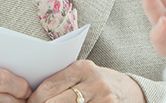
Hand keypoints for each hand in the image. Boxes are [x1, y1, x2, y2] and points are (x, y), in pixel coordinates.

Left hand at [27, 60, 143, 102]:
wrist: (130, 91)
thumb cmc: (99, 83)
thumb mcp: (84, 75)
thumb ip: (64, 79)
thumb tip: (34, 92)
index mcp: (82, 67)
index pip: (50, 85)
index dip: (35, 99)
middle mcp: (93, 81)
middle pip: (55, 102)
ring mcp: (103, 97)